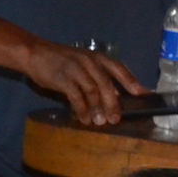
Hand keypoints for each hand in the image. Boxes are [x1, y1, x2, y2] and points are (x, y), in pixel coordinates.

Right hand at [21, 40, 142, 125]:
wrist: (35, 54)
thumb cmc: (60, 61)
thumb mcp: (82, 64)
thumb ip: (96, 77)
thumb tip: (113, 95)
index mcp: (97, 57)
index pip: (118, 69)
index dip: (131, 81)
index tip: (143, 94)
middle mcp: (89, 62)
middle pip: (106, 84)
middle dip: (113, 103)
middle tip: (116, 119)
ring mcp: (76, 69)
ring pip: (93, 91)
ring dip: (97, 109)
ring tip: (100, 122)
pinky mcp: (63, 78)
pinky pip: (76, 96)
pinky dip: (82, 109)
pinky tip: (84, 119)